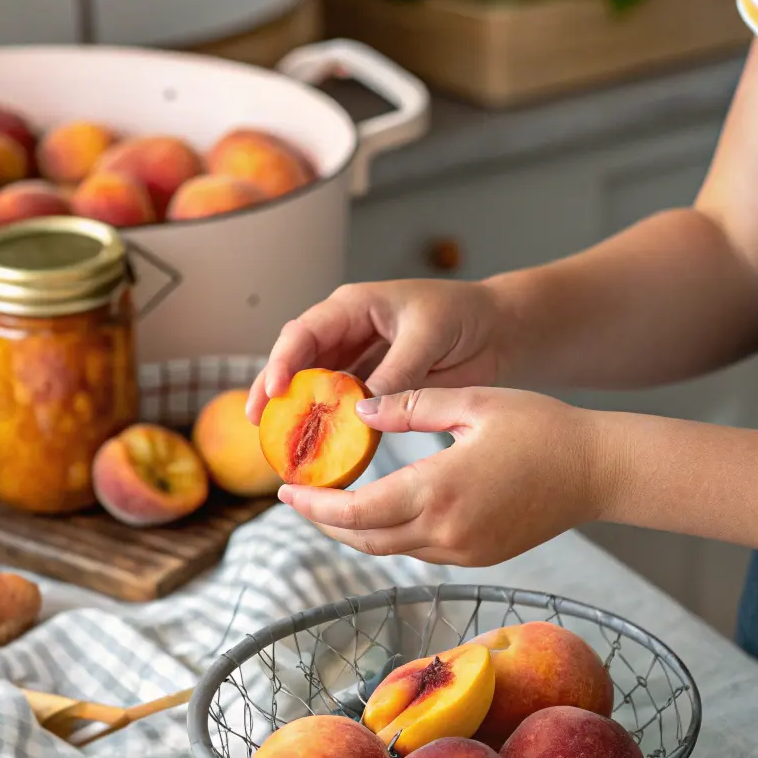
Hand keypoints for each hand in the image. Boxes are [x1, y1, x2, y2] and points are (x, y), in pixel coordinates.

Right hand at [246, 279, 505, 423]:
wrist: (500, 332)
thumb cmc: (465, 316)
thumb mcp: (429, 336)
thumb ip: (396, 371)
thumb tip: (362, 410)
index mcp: (353, 307)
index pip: (305, 333)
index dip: (283, 361)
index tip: (274, 392)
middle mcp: (346, 333)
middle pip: (296, 362)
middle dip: (272, 391)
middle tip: (257, 423)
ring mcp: (356, 362)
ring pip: (314, 389)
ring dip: (298, 414)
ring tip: (280, 444)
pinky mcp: (371, 389)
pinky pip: (343, 409)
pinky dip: (331, 428)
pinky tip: (321, 450)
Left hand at [277, 387, 612, 565]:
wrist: (599, 470)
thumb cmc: (542, 427)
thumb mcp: (473, 402)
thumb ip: (410, 406)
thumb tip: (360, 409)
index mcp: (439, 490)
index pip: (355, 511)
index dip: (314, 505)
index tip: (284, 490)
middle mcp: (446, 531)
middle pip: (364, 539)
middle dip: (324, 521)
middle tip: (297, 497)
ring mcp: (463, 551)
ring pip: (388, 549)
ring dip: (354, 530)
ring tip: (329, 502)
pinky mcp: (477, 557)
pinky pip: (418, 550)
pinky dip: (389, 533)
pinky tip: (379, 509)